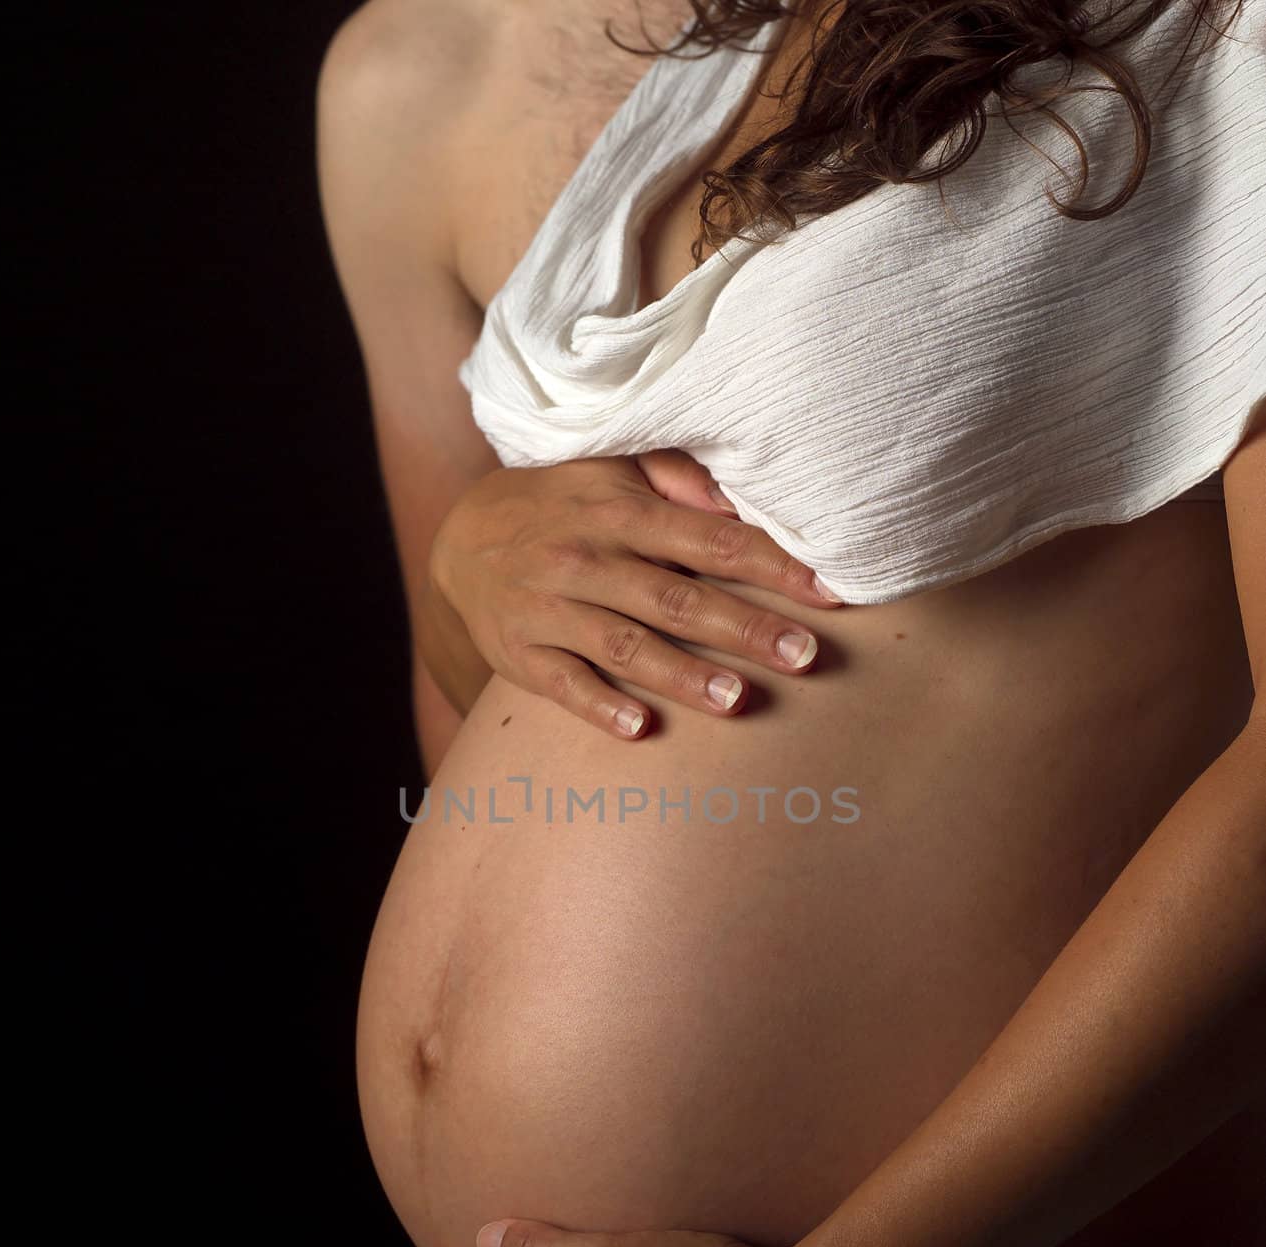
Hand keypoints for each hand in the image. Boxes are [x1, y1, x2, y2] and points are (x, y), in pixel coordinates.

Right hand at [426, 450, 844, 739]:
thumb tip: (740, 501)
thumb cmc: (565, 507)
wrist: (463, 542)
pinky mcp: (520, 655)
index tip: (829, 594)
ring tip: (738, 700)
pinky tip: (641, 729)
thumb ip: (677, 479)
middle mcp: (584, 559)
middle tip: (805, 656)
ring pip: (624, 644)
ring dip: (682, 674)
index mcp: (619, 513)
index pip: (710, 541)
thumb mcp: (613, 472)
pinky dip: (600, 706)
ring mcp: (549, 609)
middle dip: (744, 628)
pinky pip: (563, 684)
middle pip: (676, 598)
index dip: (773, 566)